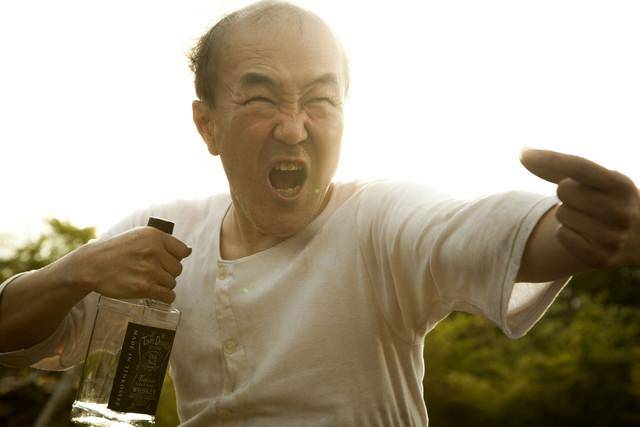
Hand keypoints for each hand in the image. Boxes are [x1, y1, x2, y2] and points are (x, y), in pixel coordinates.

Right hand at [68, 226, 191, 302]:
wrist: (91, 265)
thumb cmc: (116, 251)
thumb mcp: (139, 236)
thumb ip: (163, 241)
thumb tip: (189, 251)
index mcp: (154, 236)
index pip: (183, 251)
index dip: (175, 258)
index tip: (164, 261)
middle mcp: (154, 251)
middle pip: (178, 269)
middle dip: (167, 272)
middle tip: (151, 272)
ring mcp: (149, 270)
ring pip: (172, 283)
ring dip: (163, 285)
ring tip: (147, 281)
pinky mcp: (144, 287)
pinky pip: (168, 295)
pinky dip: (165, 297)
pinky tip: (156, 294)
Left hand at [520, 148, 639, 268]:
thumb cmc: (610, 200)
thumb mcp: (599, 181)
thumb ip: (562, 168)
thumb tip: (523, 153)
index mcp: (622, 185)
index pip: (579, 167)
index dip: (549, 159)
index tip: (523, 153)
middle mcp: (621, 211)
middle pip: (564, 190)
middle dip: (566, 193)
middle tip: (584, 201)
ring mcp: (613, 237)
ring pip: (561, 214)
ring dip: (567, 215)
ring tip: (588, 219)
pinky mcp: (602, 259)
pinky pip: (562, 236)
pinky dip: (567, 234)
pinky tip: (586, 235)